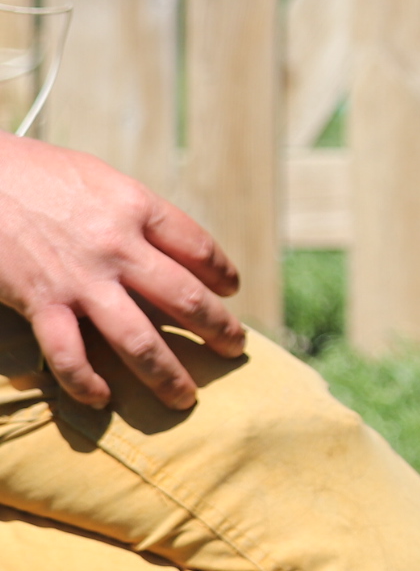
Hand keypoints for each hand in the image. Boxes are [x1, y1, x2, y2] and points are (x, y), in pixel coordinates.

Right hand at [0, 133, 244, 408]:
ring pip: (138, 340)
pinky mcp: (40, 302)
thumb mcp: (98, 178)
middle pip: (185, 298)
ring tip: (185, 397)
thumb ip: (131, 210)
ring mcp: (81, 280)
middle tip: (235, 349)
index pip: (197, 247)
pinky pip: (70, 355)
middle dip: (217, 329)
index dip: (221, 272)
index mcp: (137, 207)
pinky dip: (86, 383)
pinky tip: (101, 399)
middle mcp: (119, 247)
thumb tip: (162, 240)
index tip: (230, 290)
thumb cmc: (33, 171)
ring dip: (167, 374)